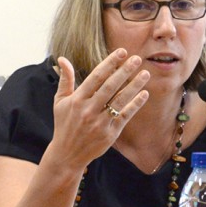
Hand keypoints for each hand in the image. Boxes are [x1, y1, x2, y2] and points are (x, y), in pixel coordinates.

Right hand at [48, 48, 149, 169]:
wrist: (67, 154)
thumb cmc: (64, 124)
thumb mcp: (60, 102)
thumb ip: (65, 80)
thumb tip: (62, 59)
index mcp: (77, 100)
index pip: (96, 77)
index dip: (110, 63)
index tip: (122, 52)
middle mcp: (88, 110)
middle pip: (110, 86)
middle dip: (124, 71)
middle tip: (137, 59)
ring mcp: (100, 123)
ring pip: (120, 100)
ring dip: (134, 86)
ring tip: (145, 74)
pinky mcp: (110, 134)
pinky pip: (125, 116)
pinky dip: (135, 105)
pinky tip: (144, 94)